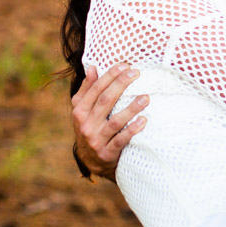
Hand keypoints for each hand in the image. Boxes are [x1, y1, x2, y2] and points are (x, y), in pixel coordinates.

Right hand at [70, 63, 148, 180]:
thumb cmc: (90, 128)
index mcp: (79, 111)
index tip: (125, 65)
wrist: (91, 161)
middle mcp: (86, 125)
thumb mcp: (83, 110)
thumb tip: (92, 67)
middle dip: (121, 85)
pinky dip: (132, 130)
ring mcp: (96, 139)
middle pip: (105, 101)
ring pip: (115, 121)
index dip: (110, 76)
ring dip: (131, 108)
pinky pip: (121, 140)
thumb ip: (87, 89)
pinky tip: (143, 120)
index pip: (95, 89)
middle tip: (136, 73)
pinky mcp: (107, 153)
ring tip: (145, 97)